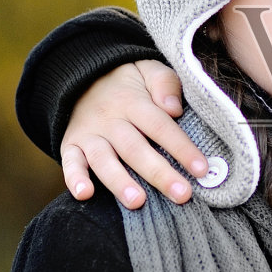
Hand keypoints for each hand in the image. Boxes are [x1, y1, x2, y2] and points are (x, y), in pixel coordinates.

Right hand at [60, 61, 207, 207]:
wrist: (82, 76)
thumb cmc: (128, 82)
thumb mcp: (149, 70)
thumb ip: (165, 83)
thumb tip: (173, 109)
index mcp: (134, 102)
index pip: (161, 126)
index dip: (182, 148)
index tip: (202, 169)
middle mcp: (110, 120)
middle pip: (136, 149)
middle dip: (159, 173)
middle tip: (182, 195)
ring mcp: (89, 134)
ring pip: (104, 160)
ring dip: (119, 181)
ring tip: (137, 201)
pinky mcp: (71, 145)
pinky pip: (69, 162)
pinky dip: (74, 179)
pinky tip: (85, 194)